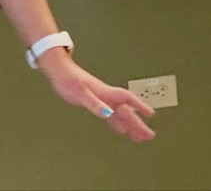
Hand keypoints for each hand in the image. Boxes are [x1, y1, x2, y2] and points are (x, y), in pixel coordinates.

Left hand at [36, 49, 155, 142]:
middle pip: (127, 111)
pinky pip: (112, 115)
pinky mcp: (96, 102)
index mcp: (105, 92)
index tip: (150, 114)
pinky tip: (121, 129)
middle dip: (138, 123)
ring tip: (139, 137)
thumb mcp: (80, 93)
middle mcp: (106, 96)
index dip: (139, 106)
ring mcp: (102, 99)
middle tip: (149, 135)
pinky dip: (118, 123)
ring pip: (121, 114)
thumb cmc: (69, 80)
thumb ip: (94, 104)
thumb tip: (108, 114)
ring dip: (130, 125)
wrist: (60, 72)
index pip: (127, 99)